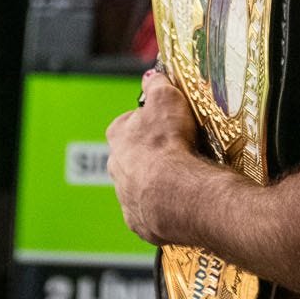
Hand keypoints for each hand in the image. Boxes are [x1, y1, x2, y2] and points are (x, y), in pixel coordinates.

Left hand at [106, 69, 204, 244]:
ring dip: (157, 183)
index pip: (126, 124)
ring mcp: (127, 197)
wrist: (176, 192)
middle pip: (131, 157)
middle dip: (150, 154)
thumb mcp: (166, 98)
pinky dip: (165, 208)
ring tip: (184, 179)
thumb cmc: (167, 144)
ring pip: (140, 186)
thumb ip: (156, 85)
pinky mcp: (141, 222)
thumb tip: (152, 77)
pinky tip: (182, 202)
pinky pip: (151, 213)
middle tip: (176, 151)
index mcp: (118, 136)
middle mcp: (116, 168)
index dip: (145, 121)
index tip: (162, 122)